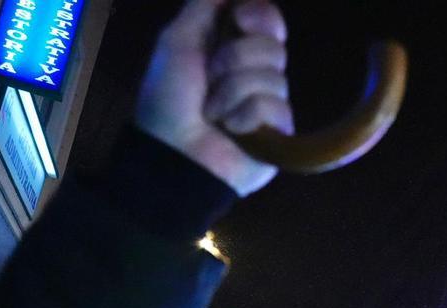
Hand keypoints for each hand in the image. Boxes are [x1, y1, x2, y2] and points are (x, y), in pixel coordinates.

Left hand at [135, 0, 291, 195]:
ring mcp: (269, 106)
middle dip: (236, 59)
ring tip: (212, 113)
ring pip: (273, 78)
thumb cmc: (168, 100)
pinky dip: (246, 116)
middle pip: (273, 47)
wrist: (171, 153)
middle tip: (210, 77)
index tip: (242, 19)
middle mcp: (256, 75)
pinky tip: (231, 131)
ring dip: (233, 91)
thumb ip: (204, 5)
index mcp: (234, 50)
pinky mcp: (279, 135)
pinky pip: (276, 108)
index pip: (269, 22)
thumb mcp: (178, 41)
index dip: (261, 16)